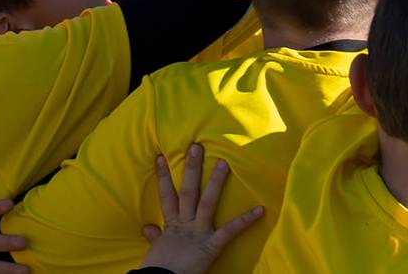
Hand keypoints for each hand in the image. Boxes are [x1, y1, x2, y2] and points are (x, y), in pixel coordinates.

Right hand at [141, 145, 265, 273]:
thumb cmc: (161, 268)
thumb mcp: (157, 249)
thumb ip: (156, 236)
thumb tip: (147, 227)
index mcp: (171, 225)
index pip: (166, 196)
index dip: (163, 177)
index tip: (160, 157)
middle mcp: (184, 224)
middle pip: (187, 191)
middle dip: (191, 169)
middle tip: (196, 146)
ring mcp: (198, 232)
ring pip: (207, 203)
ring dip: (215, 183)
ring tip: (225, 164)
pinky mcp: (211, 245)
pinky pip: (230, 231)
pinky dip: (246, 221)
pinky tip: (260, 210)